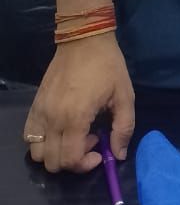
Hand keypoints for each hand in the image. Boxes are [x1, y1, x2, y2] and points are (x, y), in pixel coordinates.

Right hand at [22, 34, 134, 173]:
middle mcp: (52, 119)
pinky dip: (42, 142)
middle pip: (52, 163)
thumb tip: (118, 155)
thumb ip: (124, 128)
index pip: (70, 160)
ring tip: (75, 135)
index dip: (85, 164)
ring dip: (56, 153)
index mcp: (75, 118)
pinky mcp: (34, 106)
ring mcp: (40, 113)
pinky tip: (60, 129)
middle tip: (90, 140)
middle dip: (73, 160)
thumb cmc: (108, 66)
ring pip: (37, 154)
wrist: (85, 40)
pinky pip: (28, 136)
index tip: (100, 150)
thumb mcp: (125, 96)